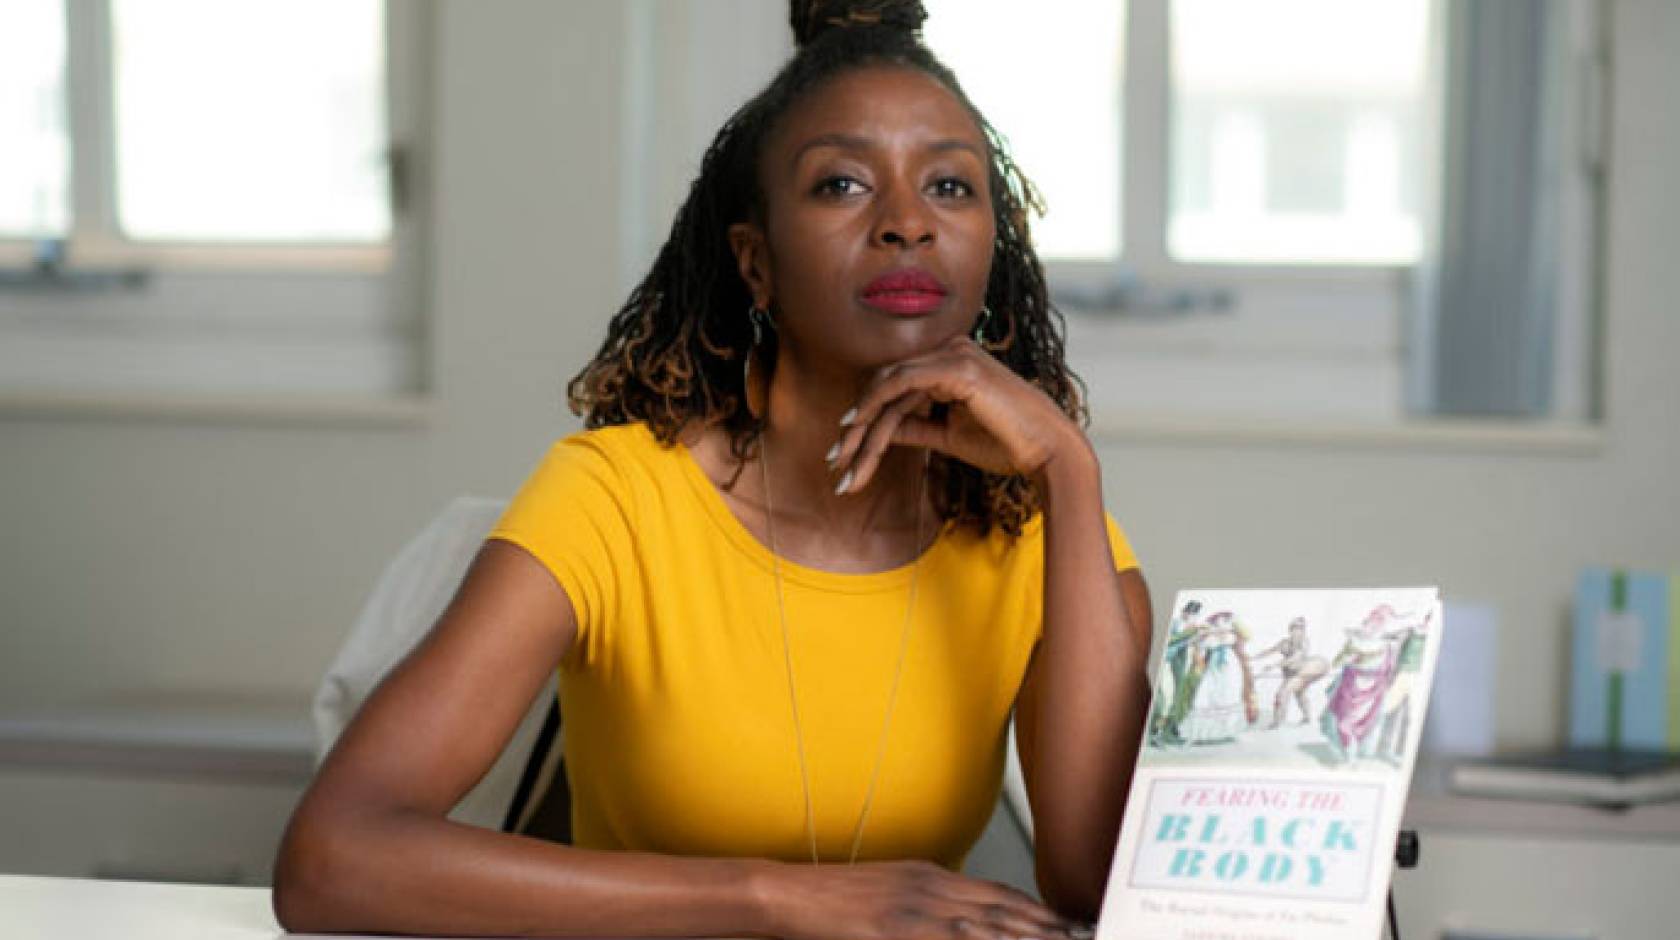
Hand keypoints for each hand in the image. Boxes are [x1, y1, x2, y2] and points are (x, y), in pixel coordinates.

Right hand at [757, 858, 1086, 939]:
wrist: (791, 895)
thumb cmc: (838, 896)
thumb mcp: (895, 887)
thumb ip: (932, 897)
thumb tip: (966, 916)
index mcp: (931, 876)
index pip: (997, 893)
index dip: (1035, 911)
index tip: (1063, 923)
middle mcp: (930, 889)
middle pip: (999, 911)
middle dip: (1042, 928)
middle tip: (1074, 937)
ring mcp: (915, 912)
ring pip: (982, 928)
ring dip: (1021, 938)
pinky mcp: (896, 930)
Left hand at [828, 335, 1083, 493]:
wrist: (1048, 452)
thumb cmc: (1007, 445)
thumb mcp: (949, 436)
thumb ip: (916, 427)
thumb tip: (882, 433)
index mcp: (952, 362)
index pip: (896, 385)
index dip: (866, 418)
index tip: (844, 454)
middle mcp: (951, 350)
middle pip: (886, 384)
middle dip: (857, 427)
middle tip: (834, 462)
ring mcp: (954, 354)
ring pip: (889, 387)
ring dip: (862, 427)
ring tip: (844, 463)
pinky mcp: (957, 368)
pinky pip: (902, 383)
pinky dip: (876, 406)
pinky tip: (858, 430)